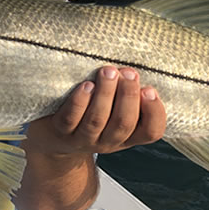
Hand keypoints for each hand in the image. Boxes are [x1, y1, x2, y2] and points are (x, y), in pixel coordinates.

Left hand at [26, 66, 165, 155]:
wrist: (54, 137)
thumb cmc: (90, 113)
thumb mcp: (114, 108)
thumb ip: (126, 93)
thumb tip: (133, 69)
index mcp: (127, 135)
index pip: (151, 131)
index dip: (154, 112)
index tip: (149, 89)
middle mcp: (108, 140)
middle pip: (123, 123)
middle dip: (128, 96)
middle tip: (128, 73)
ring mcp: (83, 138)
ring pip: (97, 119)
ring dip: (105, 94)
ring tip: (108, 72)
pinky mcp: (61, 131)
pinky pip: (71, 118)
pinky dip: (80, 101)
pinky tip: (86, 85)